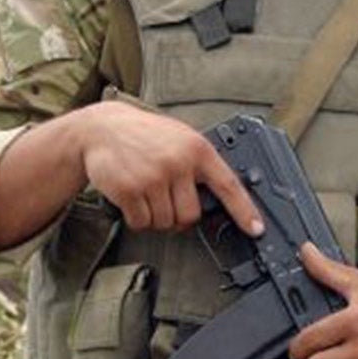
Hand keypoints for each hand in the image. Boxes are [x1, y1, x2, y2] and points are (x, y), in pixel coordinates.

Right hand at [75, 102, 263, 235]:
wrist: (101, 129)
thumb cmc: (143, 135)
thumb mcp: (179, 138)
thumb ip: (198, 163)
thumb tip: (218, 198)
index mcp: (197, 149)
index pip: (228, 185)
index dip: (245, 210)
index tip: (256, 229)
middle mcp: (178, 163)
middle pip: (190, 215)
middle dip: (178, 216)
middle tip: (165, 200)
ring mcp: (153, 177)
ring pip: (165, 222)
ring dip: (155, 217)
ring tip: (146, 192)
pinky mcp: (130, 190)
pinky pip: (142, 223)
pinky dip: (136, 218)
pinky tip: (132, 198)